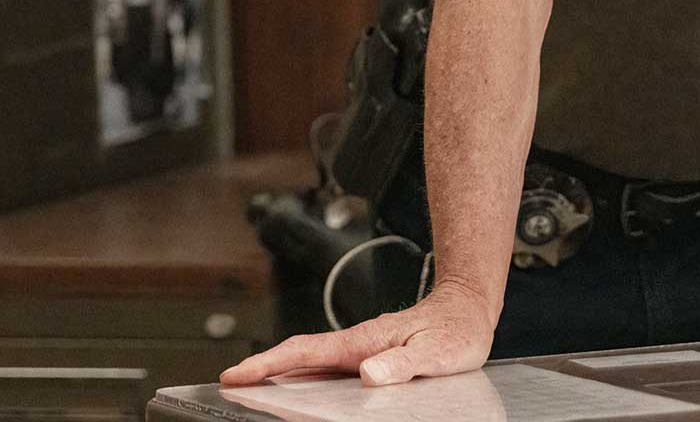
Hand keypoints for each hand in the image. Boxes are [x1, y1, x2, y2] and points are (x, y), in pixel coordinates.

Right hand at [219, 279, 495, 387]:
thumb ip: (402, 362)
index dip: (268, 363)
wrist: (469, 310)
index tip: (236, 374)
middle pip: (299, 355)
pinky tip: (300, 389)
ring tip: (252, 388)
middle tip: (230, 383)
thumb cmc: (456, 331)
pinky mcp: (370, 355)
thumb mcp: (434, 352)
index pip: (305, 351)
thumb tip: (369, 373)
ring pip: (312, 361)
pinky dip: (305, 374)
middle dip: (262, 368)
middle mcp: (357, 344)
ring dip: (280, 372)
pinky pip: (329, 367)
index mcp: (363, 342)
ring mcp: (362, 349)